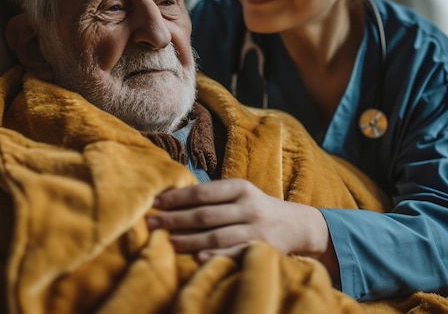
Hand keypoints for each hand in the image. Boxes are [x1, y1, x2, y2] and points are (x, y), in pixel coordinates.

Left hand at [146, 179, 330, 263]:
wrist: (297, 226)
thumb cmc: (258, 208)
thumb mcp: (241, 194)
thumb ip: (214, 195)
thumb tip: (173, 198)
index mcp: (241, 188)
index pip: (202, 192)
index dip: (177, 198)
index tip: (155, 202)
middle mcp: (249, 207)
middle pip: (204, 215)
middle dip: (174, 220)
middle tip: (151, 223)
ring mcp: (255, 230)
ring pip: (215, 236)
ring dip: (188, 241)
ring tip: (167, 242)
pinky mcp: (261, 249)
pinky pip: (233, 254)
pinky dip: (214, 257)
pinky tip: (197, 259)